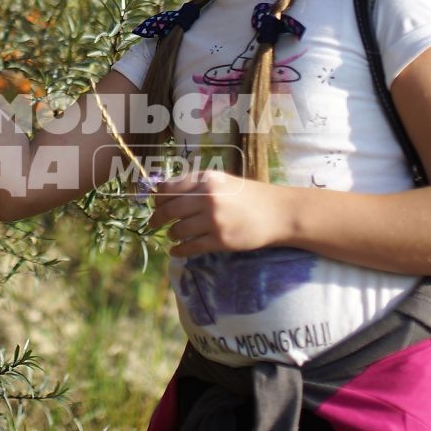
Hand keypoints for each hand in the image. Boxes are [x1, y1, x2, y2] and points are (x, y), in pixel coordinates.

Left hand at [146, 169, 290, 256]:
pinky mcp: (220, 240)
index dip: (157, 199)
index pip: (168, 189)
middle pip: (169, 210)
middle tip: (153, 223)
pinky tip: (175, 251)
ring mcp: (214, 220)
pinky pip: (190, 247)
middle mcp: (208, 198)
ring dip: (171, 234)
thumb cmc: (247, 196)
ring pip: (178, 230)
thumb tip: (162, 192)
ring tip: (173, 234)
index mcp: (206, 180)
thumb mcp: (222, 180)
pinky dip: (179, 250)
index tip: (155, 204)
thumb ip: (195, 184)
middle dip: (157, 218)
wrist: (277, 213)